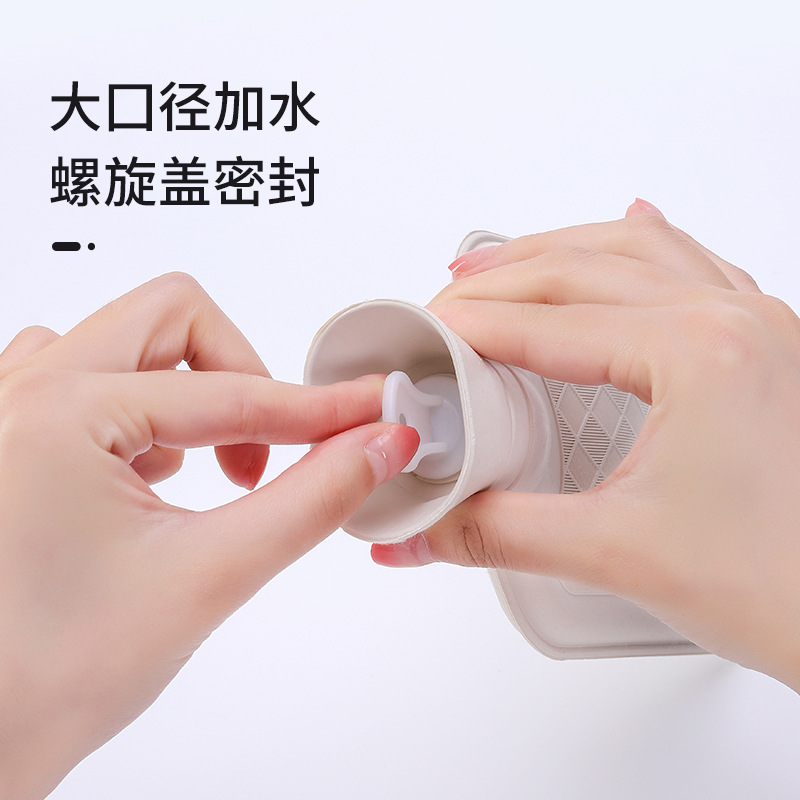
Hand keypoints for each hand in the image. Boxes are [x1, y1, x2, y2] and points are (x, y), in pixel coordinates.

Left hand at [0, 273, 417, 798]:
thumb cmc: (51, 675)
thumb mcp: (210, 575)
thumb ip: (312, 498)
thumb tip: (376, 447)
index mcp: (57, 412)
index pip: (228, 392)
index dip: (317, 408)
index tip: (372, 412)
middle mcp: (20, 392)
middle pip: (172, 319)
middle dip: (242, 375)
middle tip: (269, 449)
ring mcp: (7, 410)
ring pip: (131, 342)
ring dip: (190, 389)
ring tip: (209, 471)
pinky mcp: (13, 437)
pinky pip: (91, 377)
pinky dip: (146, 409)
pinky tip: (156, 472)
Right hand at [373, 200, 799, 692]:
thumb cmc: (780, 583)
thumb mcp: (617, 554)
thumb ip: (499, 533)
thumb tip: (423, 529)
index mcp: (698, 353)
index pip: (546, 324)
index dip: (469, 328)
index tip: (420, 337)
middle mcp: (734, 320)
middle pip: (582, 267)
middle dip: (500, 280)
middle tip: (443, 302)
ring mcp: (757, 325)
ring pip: (637, 249)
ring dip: (559, 250)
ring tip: (499, 264)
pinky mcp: (765, 344)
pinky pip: (693, 262)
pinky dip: (640, 244)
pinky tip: (627, 224)